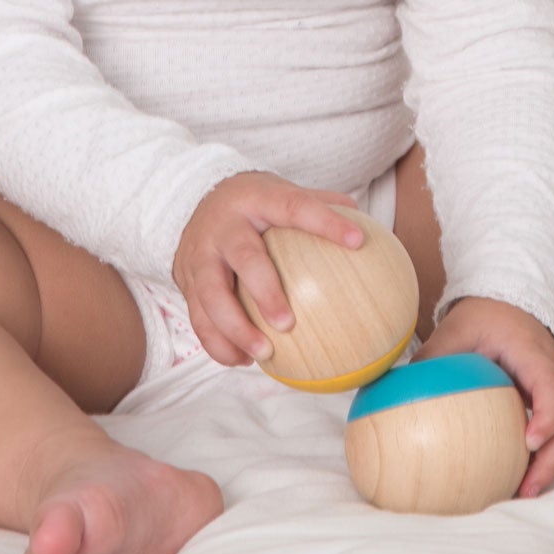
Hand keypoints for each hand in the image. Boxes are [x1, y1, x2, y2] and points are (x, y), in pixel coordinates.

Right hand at [172, 171, 363, 367]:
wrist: (194, 201)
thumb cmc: (255, 205)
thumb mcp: (282, 193)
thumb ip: (320, 206)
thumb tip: (367, 226)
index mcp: (257, 200)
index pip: (295, 206)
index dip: (326, 222)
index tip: (357, 241)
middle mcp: (225, 227)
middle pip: (244, 258)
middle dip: (265, 291)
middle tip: (288, 323)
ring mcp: (201, 255)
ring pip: (211, 296)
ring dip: (236, 329)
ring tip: (264, 354)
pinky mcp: (186, 281)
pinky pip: (198, 318)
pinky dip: (218, 343)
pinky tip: (243, 360)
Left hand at [413, 294, 553, 498]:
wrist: (508, 303)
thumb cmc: (483, 318)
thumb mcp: (454, 331)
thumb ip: (430, 360)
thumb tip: (395, 394)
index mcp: (534, 353)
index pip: (553, 387)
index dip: (548, 416)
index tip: (529, 442)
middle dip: (551, 459)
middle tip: (522, 488)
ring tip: (526, 488)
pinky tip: (531, 473)